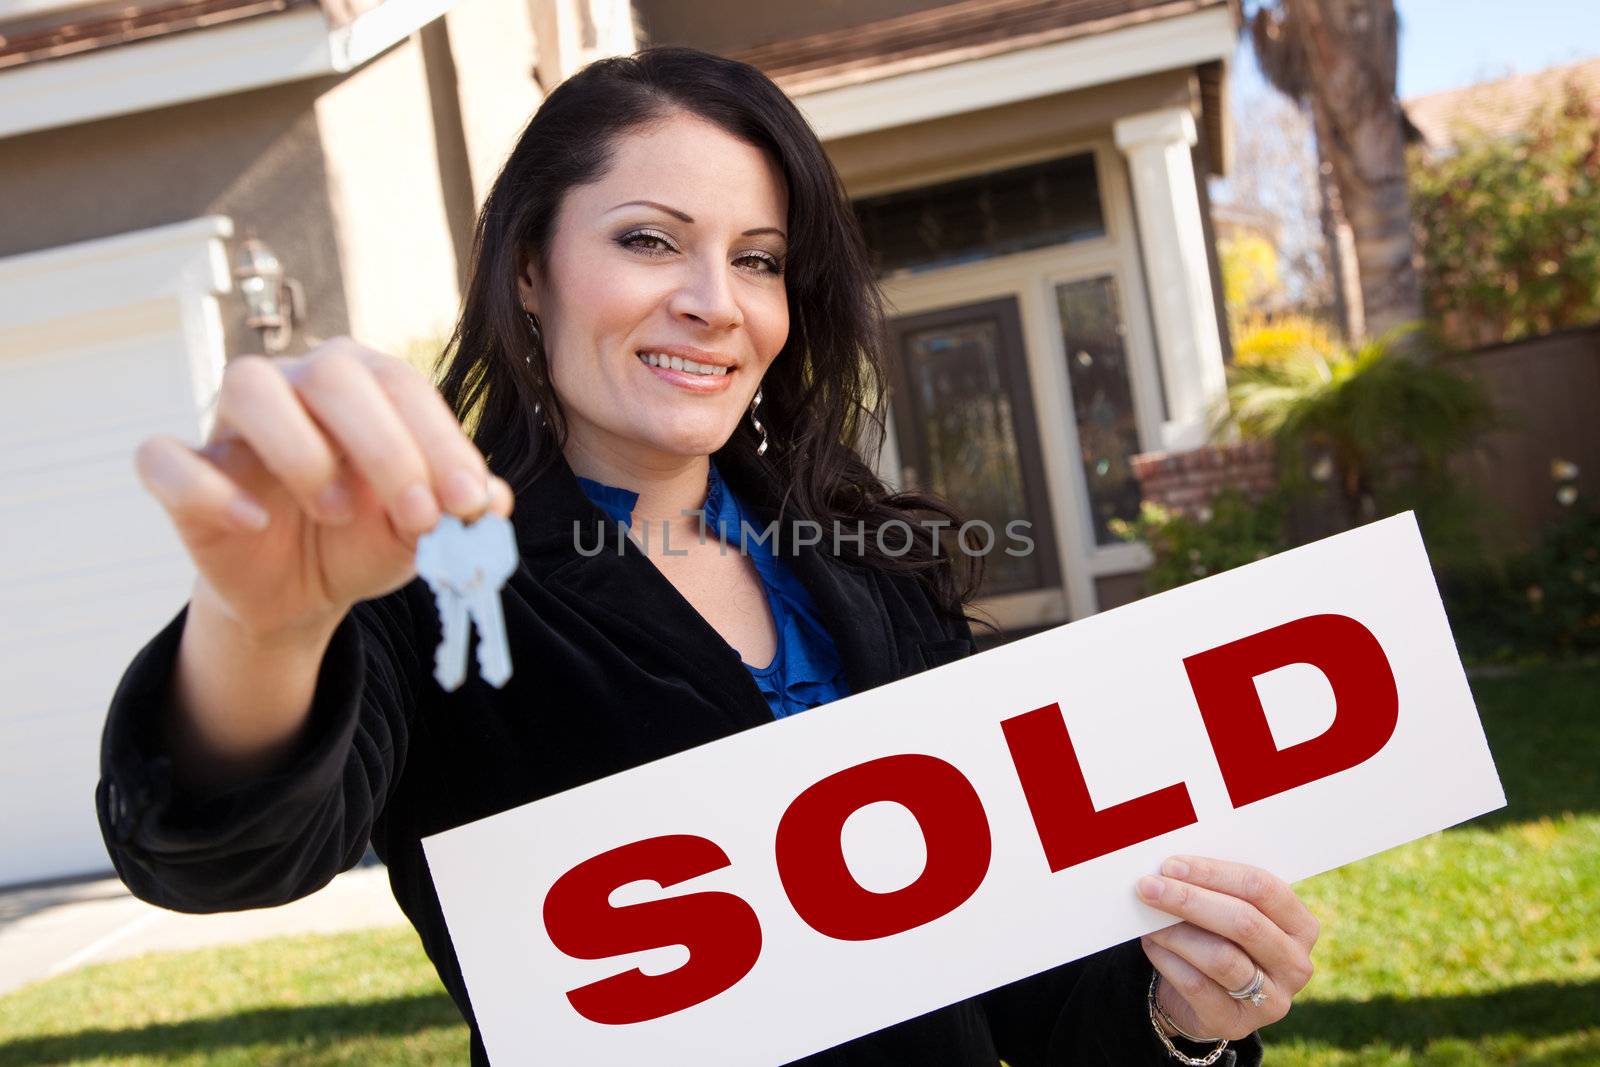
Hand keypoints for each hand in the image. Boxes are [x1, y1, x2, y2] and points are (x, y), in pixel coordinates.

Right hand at [133, 337, 515, 640]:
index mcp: (364, 383)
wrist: (302, 591)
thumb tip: (496, 503)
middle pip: (333, 374)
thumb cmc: (365, 536)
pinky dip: (206, 487)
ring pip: (248, 385)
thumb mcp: (419, 531)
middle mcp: (296, 383)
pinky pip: (165, 457)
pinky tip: (253, 520)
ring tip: (337, 510)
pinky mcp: (179, 471)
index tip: (469, 504)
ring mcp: (232, 422)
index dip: (441, 443)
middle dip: (387, 447)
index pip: (403, 386)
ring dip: (301, 450)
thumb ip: (458, 512)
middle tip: (418, 515)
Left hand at [1135, 855, 1318, 1041]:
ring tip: (1147, 917)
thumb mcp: (1226, 910)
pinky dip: (1167, 959)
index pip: (1263, 888)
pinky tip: (1152, 943)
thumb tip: (1171, 869)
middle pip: (1244, 923)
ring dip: (1175, 932)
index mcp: (1301, 925)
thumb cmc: (1216, 937)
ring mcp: (1271, 1000)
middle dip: (1190, 900)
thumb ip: (1212, 889)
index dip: (1214, 873)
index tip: (1172, 865)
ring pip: (1220, 957)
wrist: (1202, 997)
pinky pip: (1197, 985)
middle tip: (1149, 887)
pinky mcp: (1237, 1023)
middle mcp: (1295, 965)